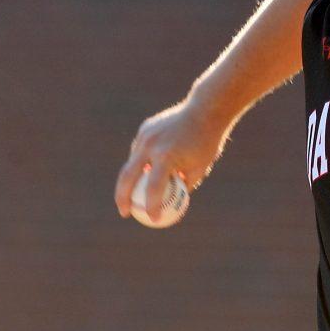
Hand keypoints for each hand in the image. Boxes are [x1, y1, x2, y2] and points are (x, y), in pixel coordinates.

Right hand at [115, 98, 228, 221]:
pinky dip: (142, 162)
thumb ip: (184, 185)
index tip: (153, 219)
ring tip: (135, 194)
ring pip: (132, 162)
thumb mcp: (200, 168)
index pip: (153, 189)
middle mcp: (150, 146)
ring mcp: (144, 136)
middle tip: (125, 213)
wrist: (205, 111)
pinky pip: (140, 150)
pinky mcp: (144, 129)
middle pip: (127, 176)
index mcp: (166, 157)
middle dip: (122, 197)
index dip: (151, 207)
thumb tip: (174, 204)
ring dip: (132, 179)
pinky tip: (149, 169)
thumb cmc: (207, 143)